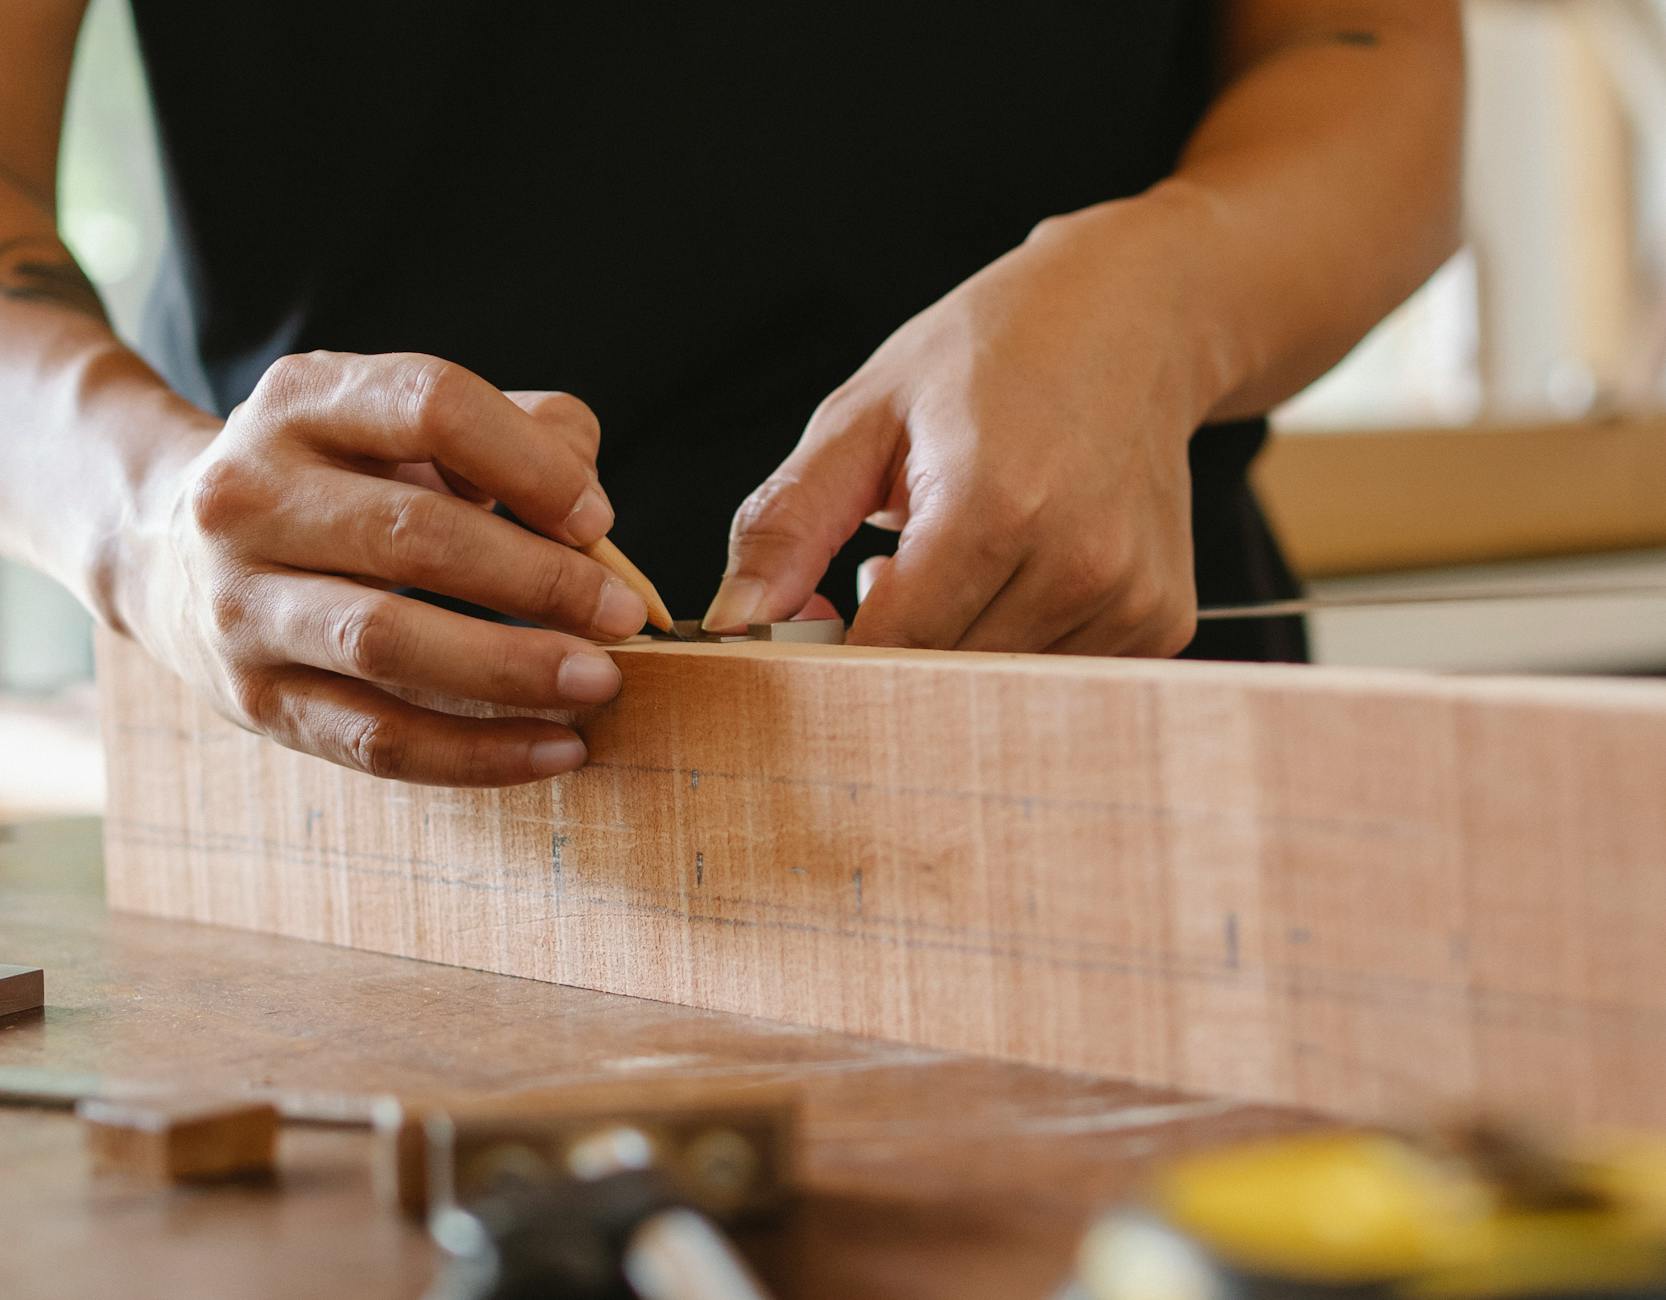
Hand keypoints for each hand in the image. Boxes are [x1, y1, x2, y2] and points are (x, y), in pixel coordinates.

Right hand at [118, 351, 647, 785]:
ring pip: (387, 644)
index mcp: (302, 402)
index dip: (529, 463)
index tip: (597, 518)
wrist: (173, 553)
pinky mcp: (255, 699)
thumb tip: (589, 510)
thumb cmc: (343, 482)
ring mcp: (241, 604)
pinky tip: (558, 748)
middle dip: (539, 579)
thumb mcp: (404, 424)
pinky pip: (376, 740)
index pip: (430, 405)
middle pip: (414, 534)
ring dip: (511, 669)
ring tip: (600, 682)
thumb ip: (517, 433)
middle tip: (624, 616)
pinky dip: (477, 754)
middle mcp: (250, 496)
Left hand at [704, 200, 1219, 654]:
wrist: (1138, 316)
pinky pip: (1054, 676)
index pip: (888, 649)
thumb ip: (788, 524)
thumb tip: (729, 623)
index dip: (833, 658)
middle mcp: (1078, 563)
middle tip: (879, 575)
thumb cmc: (991, 353)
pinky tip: (1014, 571)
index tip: (810, 630)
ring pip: (996, 689)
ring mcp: (1129, 598)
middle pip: (940, 681)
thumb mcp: (865, 415)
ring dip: (954, 647)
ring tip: (955, 556)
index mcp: (995, 505)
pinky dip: (1014, 643)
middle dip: (889, 654)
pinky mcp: (1161, 620)